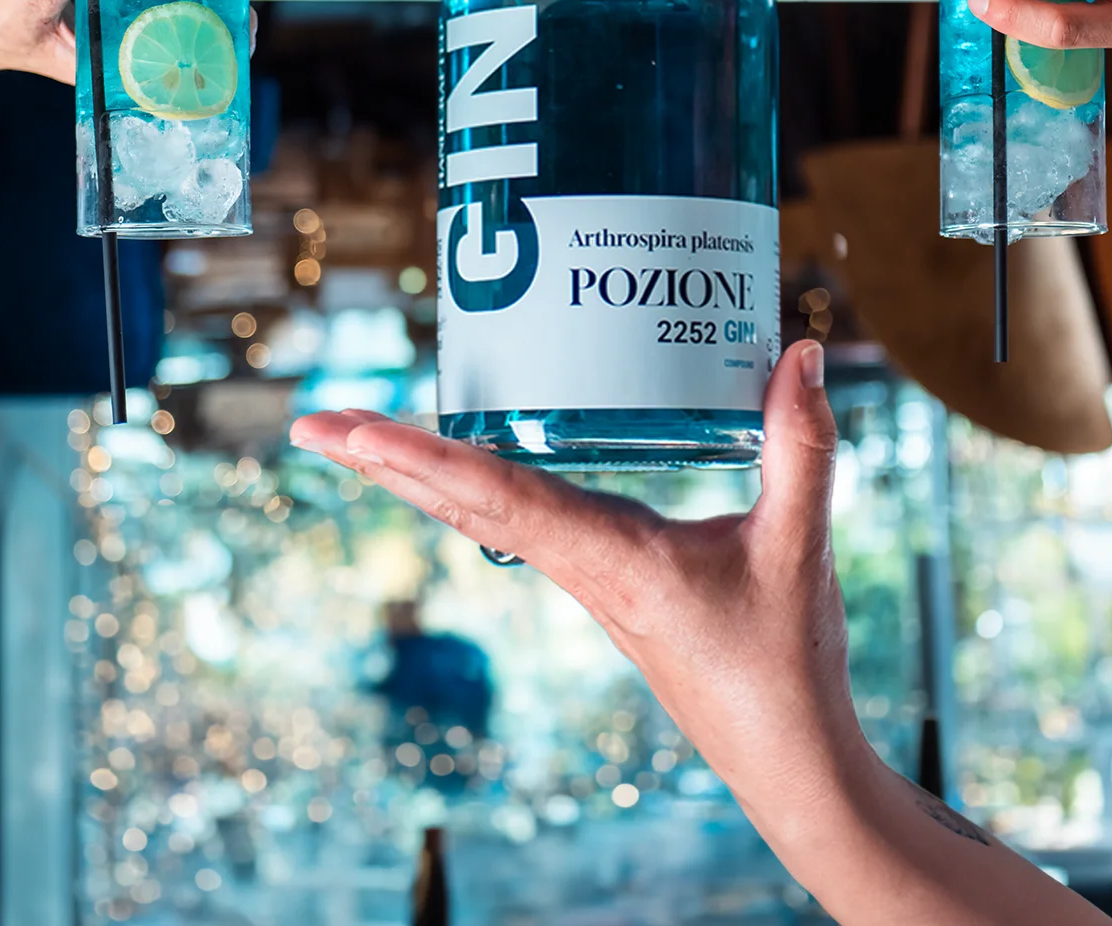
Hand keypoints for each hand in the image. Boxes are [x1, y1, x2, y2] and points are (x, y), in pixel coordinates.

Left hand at [295, 343, 856, 826]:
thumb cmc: (782, 665)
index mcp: (610, 558)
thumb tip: (799, 352)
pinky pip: (515, 524)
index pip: (496, 496)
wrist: (784, 759)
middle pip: (458, 504)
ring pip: (478, 515)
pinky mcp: (602, 581)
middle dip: (381, 462)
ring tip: (358, 438)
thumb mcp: (797, 546)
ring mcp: (583, 577)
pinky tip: (461, 467)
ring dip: (414, 474)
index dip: (420, 456)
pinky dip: (470, 487)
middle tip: (310, 424)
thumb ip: (801, 448)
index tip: (349, 431)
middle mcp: (579, 566)